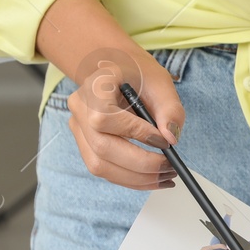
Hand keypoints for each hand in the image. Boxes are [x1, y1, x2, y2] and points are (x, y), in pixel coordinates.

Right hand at [38, 0, 184, 190]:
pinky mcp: (86, 145)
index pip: (105, 119)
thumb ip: (170, 109)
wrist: (117, 70)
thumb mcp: (160, 82)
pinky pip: (104, 170)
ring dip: (136, 179)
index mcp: (94, 87)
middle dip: (141, 164)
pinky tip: (153, 178)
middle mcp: (79, 109)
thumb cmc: (138, 74)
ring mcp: (78, 129)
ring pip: (100, 166)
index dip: (136, 134)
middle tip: (170, 168)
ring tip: (166, 177)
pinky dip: (130, 179)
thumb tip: (171, 139)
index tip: (164, 142)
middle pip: (102, 148)